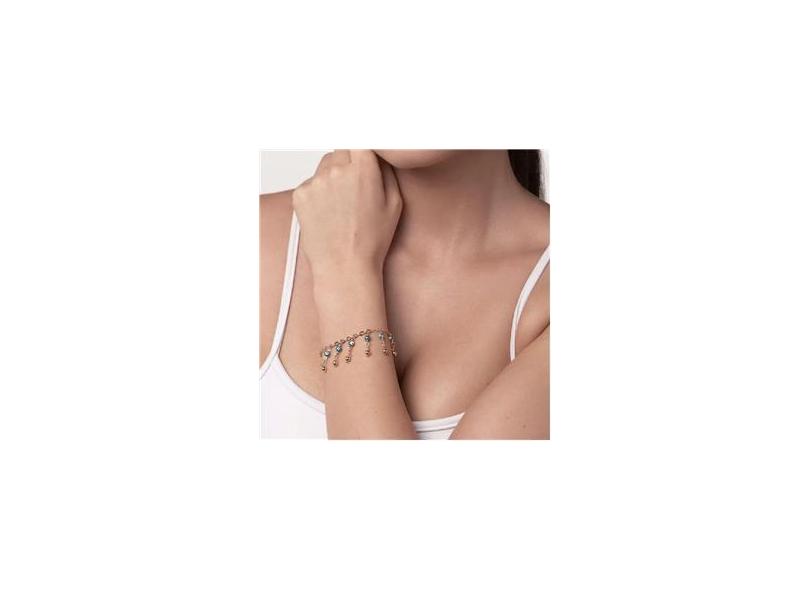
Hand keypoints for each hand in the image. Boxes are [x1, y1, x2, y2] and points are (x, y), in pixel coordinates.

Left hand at [292, 150, 401, 279]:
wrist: (345, 266)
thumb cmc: (372, 239)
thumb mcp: (394, 202)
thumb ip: (386, 170)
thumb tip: (378, 153)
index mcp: (363, 169)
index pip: (359, 140)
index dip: (361, 149)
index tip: (362, 157)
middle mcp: (337, 170)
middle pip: (341, 150)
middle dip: (348, 162)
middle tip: (354, 188)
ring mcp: (316, 182)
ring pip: (324, 166)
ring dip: (332, 176)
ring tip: (341, 205)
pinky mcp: (300, 194)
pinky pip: (311, 183)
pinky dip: (318, 193)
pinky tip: (327, 214)